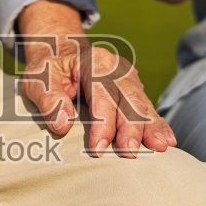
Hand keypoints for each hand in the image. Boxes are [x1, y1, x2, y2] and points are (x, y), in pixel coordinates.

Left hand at [16, 0, 175, 156]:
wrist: (63, 51)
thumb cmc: (49, 68)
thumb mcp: (38, 78)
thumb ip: (48, 98)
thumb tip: (62, 125)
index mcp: (95, 62)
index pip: (102, 95)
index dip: (102, 123)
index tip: (98, 149)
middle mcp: (117, 69)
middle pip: (129, 100)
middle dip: (132, 128)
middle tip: (131, 153)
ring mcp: (129, 79)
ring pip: (143, 105)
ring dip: (151, 128)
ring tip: (160, 148)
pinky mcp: (134, 90)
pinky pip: (149, 108)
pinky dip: (158, 124)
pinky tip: (168, 140)